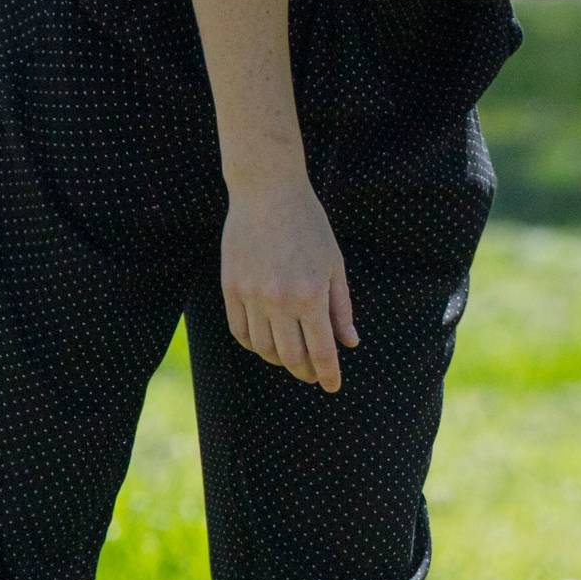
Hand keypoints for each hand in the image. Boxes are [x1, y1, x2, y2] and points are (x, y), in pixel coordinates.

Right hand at [220, 172, 357, 390]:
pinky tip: (266, 343)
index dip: (329, 374)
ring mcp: (252, 295)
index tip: (333, 387)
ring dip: (280, 361)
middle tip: (314, 375)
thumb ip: (341, 308)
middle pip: (292, 357)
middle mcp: (280, 300)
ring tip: (291, 358)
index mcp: (311, 295)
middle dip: (306, 372)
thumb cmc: (308, 225)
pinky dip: (254, 345)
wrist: (267, 192)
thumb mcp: (334, 265)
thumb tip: (349, 343)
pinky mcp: (231, 288)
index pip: (321, 352)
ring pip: (264, 349)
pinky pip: (240, 332)